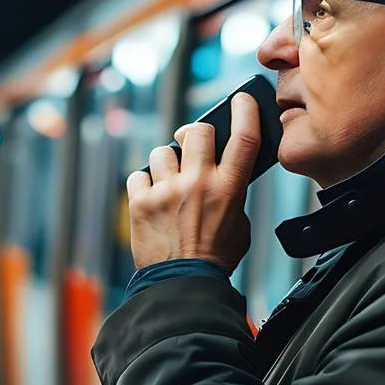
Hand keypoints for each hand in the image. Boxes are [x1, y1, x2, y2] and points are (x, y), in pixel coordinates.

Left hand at [125, 92, 258, 271]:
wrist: (182, 285)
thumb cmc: (215, 257)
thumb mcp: (240, 225)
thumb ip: (233, 194)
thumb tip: (223, 172)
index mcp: (229, 189)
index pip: (244, 137)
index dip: (246, 111)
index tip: (241, 100)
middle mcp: (198, 183)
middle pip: (198, 131)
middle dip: (197, 134)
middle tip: (195, 146)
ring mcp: (167, 191)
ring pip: (164, 151)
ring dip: (168, 163)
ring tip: (170, 184)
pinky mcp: (141, 201)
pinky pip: (139, 175)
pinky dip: (144, 185)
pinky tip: (152, 199)